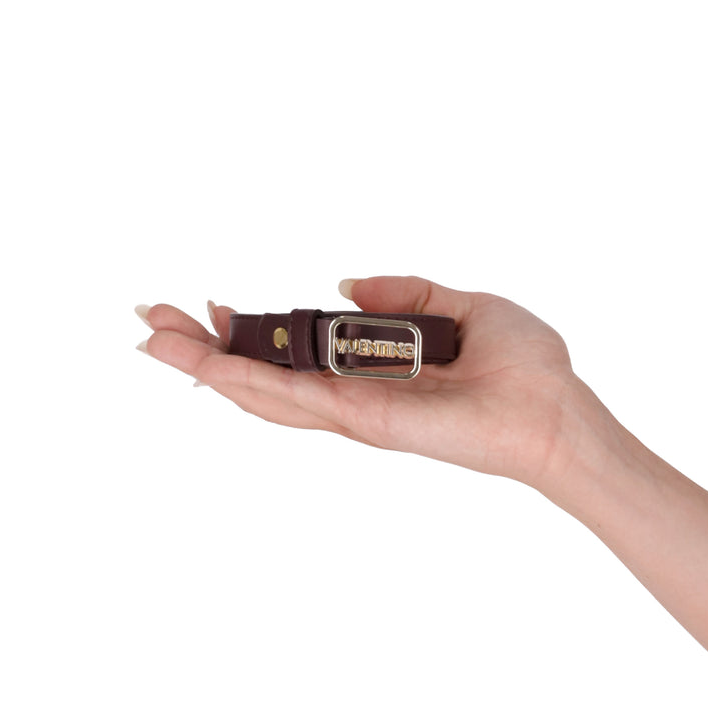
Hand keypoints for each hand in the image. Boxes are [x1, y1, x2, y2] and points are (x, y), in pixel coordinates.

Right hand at [137, 276, 578, 489]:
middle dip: (203, 351)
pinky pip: (296, 400)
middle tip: (151, 322)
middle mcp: (352, 397)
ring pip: (263, 391)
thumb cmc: (524, 367)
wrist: (557, 413)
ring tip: (154, 340)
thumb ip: (402, 294)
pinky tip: (205, 366)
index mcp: (371, 370)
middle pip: (263, 375)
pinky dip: (246, 384)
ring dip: (205, 366)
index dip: (250, 331)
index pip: (294, 353)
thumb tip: (344, 284)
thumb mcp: (462, 306)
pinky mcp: (365, 422)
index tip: (213, 304)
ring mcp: (353, 414)